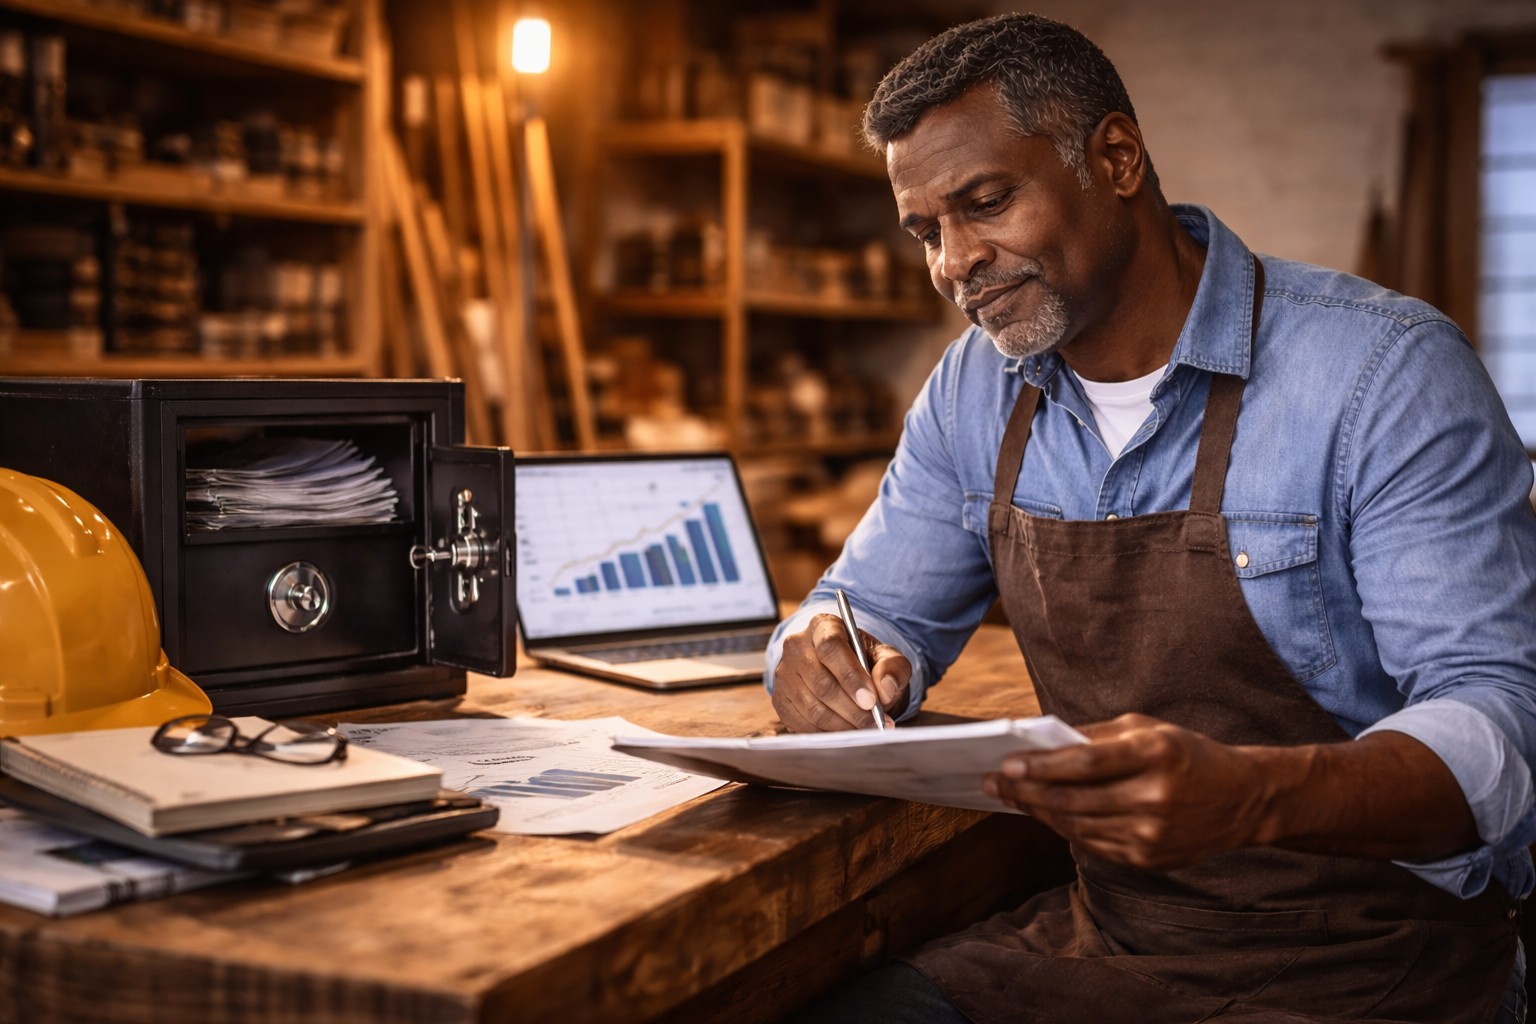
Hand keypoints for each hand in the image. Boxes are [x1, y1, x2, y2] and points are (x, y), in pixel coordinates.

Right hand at [772, 613, 910, 731]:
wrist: (843, 672)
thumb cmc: (864, 661)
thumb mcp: (886, 657)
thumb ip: (892, 667)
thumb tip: (885, 688)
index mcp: (822, 626)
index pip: (831, 648)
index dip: (851, 677)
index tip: (872, 701)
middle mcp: (796, 646)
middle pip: (822, 683)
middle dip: (853, 710)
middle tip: (877, 723)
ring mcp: (784, 674)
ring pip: (813, 708)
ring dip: (844, 725)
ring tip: (867, 729)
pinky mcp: (780, 700)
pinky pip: (803, 724)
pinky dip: (829, 733)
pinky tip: (847, 732)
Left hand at [982, 713, 1271, 869]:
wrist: (1243, 799)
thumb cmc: (1186, 753)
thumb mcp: (1147, 729)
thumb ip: (1094, 736)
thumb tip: (1040, 744)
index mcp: (1155, 754)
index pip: (1084, 764)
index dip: (1040, 767)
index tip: (1006, 765)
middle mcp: (1154, 797)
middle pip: (1072, 799)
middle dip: (1025, 792)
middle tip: (991, 783)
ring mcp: (1152, 834)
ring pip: (1076, 825)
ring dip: (1037, 812)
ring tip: (1011, 797)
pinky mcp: (1149, 859)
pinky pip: (1092, 844)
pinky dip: (1064, 828)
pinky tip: (1045, 814)